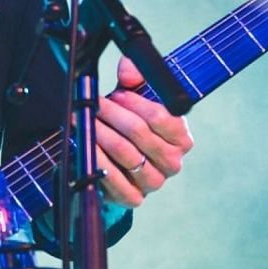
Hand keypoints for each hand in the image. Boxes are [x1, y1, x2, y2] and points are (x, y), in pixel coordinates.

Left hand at [97, 56, 192, 207]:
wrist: (118, 163)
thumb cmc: (131, 126)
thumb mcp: (136, 98)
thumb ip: (136, 78)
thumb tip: (129, 71)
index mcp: (182, 138)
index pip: (161, 116)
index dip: (135, 103)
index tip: (116, 95)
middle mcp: (173, 162)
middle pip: (139, 132)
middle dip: (112, 115)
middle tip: (94, 105)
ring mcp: (154, 182)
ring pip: (125, 153)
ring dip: (100, 134)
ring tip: (85, 121)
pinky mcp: (134, 197)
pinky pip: (115, 180)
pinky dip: (98, 160)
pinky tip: (86, 147)